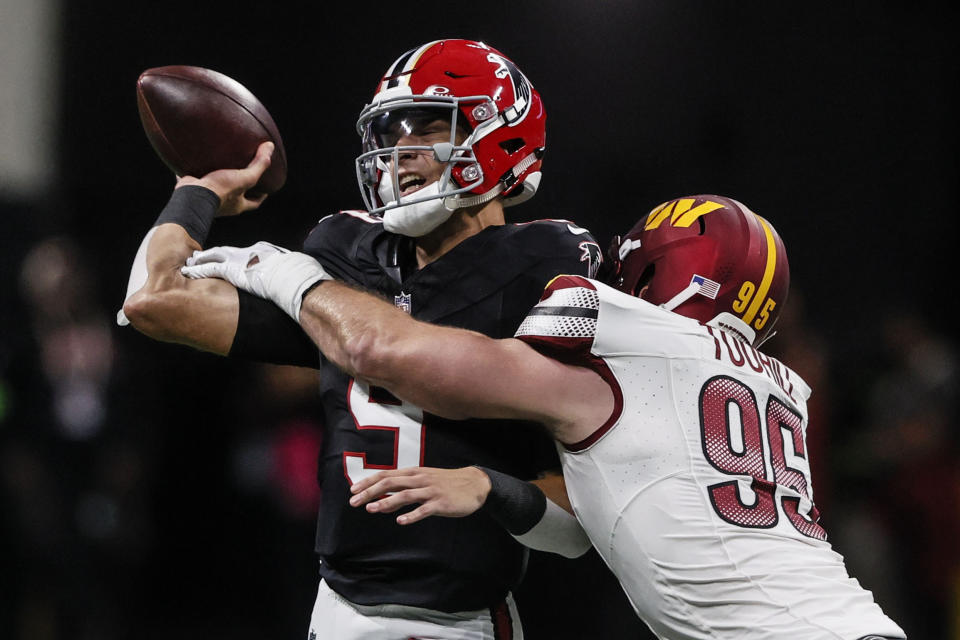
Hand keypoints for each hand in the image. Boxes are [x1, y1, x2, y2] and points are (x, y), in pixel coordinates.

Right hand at [176, 141, 273, 216]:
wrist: (192, 196)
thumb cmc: (221, 190)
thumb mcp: (245, 177)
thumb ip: (259, 164)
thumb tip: (270, 147)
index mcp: (237, 205)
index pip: (254, 203)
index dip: (261, 195)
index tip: (265, 188)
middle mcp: (223, 204)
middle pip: (236, 196)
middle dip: (240, 187)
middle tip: (243, 173)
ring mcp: (207, 197)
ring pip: (216, 187)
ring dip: (219, 177)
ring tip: (222, 164)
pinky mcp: (193, 189)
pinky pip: (196, 178)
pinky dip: (197, 171)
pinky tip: (196, 160)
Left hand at [181, 242, 330, 319]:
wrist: (296, 278)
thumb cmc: (300, 276)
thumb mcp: (294, 269)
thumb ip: (286, 271)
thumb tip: (292, 275)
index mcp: (263, 251)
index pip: (242, 253)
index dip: (230, 257)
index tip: (223, 260)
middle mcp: (249, 252)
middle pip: (225, 252)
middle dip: (212, 255)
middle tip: (198, 257)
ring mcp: (240, 260)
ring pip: (213, 257)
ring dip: (200, 261)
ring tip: (189, 264)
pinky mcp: (233, 270)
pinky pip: (210, 269)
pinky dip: (198, 270)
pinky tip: (189, 272)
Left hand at [349, 466, 492, 524]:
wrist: (475, 483)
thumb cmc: (446, 483)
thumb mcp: (424, 481)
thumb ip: (403, 489)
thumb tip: (381, 502)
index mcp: (414, 473)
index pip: (386, 475)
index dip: (368, 482)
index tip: (353, 490)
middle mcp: (420, 479)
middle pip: (391, 483)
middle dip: (370, 492)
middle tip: (354, 502)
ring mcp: (430, 491)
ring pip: (405, 495)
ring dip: (386, 502)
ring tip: (371, 509)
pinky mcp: (441, 503)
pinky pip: (424, 509)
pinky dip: (411, 515)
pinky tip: (401, 521)